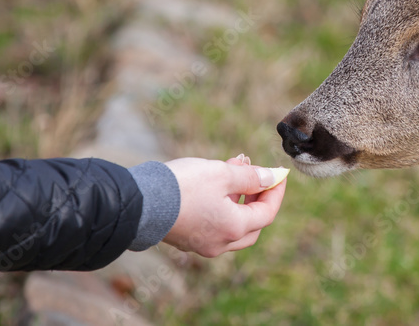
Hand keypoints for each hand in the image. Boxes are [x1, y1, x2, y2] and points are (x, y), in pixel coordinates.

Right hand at [162, 155, 286, 256]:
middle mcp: (220, 243)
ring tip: (234, 175)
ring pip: (232, 228)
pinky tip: (214, 189)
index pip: (267, 212)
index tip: (279, 174)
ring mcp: (202, 245)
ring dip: (239, 204)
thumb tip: (270, 177)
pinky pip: (213, 227)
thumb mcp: (221, 173)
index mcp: (234, 228)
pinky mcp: (186, 240)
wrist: (139, 202)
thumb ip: (250, 176)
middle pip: (253, 226)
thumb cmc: (182, 186)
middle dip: (259, 201)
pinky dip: (221, 210)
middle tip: (258, 178)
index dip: (276, 191)